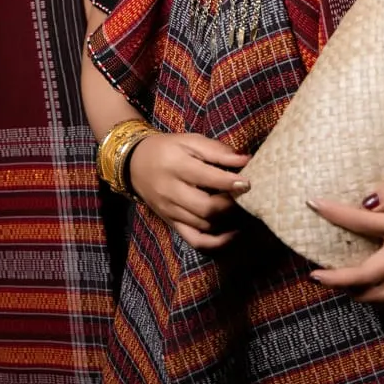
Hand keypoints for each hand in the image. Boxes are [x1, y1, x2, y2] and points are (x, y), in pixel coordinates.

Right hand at [128, 133, 250, 251]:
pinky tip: (232, 234)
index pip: (207, 178)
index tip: (248, 181)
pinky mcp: (171, 223)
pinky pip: (195, 240)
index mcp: (176, 165)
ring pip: (203, 224)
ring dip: (226, 219)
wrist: (135, 164)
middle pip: (206, 207)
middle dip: (230, 203)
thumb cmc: (167, 149)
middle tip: (244, 195)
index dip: (231, 181)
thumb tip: (246, 159)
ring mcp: (170, 211)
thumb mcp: (190, 141)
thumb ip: (217, 150)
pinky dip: (216, 242)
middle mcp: (171, 191)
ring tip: (240, 208)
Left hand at [307, 173, 383, 307]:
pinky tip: (370, 296)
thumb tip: (367, 203)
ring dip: (357, 295)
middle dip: (338, 279)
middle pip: (368, 276)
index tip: (314, 204)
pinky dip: (383, 304)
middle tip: (313, 276)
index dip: (336, 214)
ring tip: (336, 287)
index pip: (363, 222)